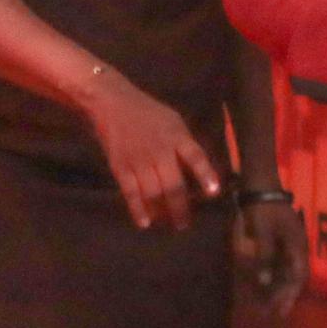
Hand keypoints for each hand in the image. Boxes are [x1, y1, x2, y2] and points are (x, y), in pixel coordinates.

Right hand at [81, 70, 218, 230]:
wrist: (112, 103)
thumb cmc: (148, 113)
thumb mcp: (173, 122)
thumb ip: (185, 144)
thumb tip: (198, 170)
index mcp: (176, 137)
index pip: (195, 157)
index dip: (205, 175)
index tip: (214, 193)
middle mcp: (160, 151)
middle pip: (173, 185)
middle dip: (181, 207)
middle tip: (184, 223)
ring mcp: (139, 160)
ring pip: (153, 193)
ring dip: (162, 212)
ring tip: (169, 224)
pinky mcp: (120, 167)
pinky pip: (131, 193)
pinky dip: (138, 209)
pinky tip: (145, 223)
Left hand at [233, 198, 307, 313]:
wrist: (260, 185)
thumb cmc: (262, 208)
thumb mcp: (262, 233)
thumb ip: (264, 257)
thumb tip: (265, 281)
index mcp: (296, 246)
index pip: (297, 276)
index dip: (290, 295)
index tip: (282, 311)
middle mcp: (296, 246)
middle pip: (294, 276)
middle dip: (286, 294)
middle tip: (276, 313)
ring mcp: (288, 242)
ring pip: (287, 270)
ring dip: (280, 286)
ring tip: (269, 302)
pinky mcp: (280, 238)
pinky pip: (280, 261)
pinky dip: (274, 274)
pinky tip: (266, 283)